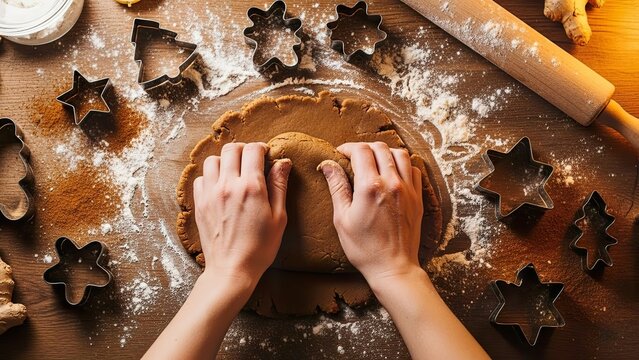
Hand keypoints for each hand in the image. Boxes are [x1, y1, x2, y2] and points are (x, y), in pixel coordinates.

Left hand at [193, 142, 291, 283]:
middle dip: (244, 150)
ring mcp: (210, 194)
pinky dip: (211, 177)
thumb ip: (279, 185)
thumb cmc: (260, 248)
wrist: (231, 270)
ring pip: (212, 160)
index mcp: (251, 187)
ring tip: (234, 172)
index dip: (262, 148)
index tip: (266, 156)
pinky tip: (221, 187)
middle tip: (251, 161)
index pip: (253, 150)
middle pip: (231, 149)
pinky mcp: (199, 204)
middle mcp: (227, 185)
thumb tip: (283, 162)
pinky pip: (201, 178)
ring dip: (225, 161)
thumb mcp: (278, 217)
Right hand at [319, 142, 423, 286]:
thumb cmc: (364, 248)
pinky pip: (414, 169)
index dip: (348, 147)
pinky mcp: (418, 198)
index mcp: (370, 187)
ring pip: (400, 154)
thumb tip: (328, 164)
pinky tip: (392, 173)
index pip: (360, 151)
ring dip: (385, 152)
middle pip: (380, 147)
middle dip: (364, 148)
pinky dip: (402, 164)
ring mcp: (408, 189)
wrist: (393, 267)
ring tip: (374, 161)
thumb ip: (337, 187)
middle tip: (354, 156)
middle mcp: (392, 183)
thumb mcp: (342, 218)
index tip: (340, 153)